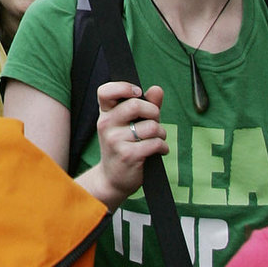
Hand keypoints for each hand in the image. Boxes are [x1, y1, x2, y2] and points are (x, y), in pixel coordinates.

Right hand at [93, 80, 166, 205]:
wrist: (112, 179)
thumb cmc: (123, 147)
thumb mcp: (128, 124)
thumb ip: (145, 105)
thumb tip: (157, 89)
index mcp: (105, 114)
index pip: (105, 91)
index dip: (123, 87)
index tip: (137, 93)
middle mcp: (106, 125)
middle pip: (135, 105)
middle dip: (154, 112)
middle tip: (155, 120)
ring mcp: (116, 140)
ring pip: (151, 126)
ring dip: (161, 133)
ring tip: (157, 139)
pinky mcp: (128, 155)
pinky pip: (155, 143)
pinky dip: (162, 147)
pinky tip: (159, 151)